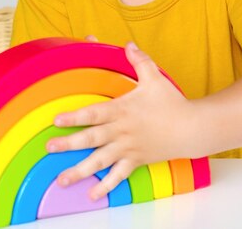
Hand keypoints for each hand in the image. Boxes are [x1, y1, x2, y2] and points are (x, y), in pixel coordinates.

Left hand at [46, 42, 192, 199]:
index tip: (57, 120)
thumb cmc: (171, 102)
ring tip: (61, 180)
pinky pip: (118, 176)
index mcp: (122, 110)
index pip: (94, 113)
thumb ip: (139, 61)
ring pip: (100, 161)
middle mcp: (122, 131)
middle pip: (92, 139)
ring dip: (79, 171)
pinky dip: (105, 187)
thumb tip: (128, 44)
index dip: (75, 117)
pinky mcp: (135, 160)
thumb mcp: (154, 78)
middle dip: (69, 144)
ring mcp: (128, 148)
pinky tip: (91, 196)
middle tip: (49, 147)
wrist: (192, 128)